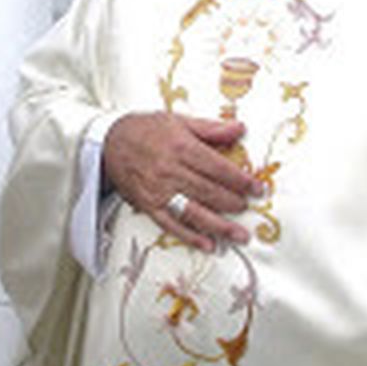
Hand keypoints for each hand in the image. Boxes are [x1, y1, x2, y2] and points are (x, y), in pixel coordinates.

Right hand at [103, 112, 263, 250]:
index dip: (240, 180)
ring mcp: (159, 191)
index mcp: (181, 147)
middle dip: (233, 203)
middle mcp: (170, 171)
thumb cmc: (146, 129)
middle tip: (250, 209)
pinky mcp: (148, 206)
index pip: (218, 167)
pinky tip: (208, 245)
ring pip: (193, 212)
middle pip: (209, 192)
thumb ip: (211, 128)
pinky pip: (171, 225)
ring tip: (240, 235)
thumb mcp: (179, 120)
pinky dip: (190, 236)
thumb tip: (240, 128)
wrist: (109, 141)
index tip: (257, 188)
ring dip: (219, 226)